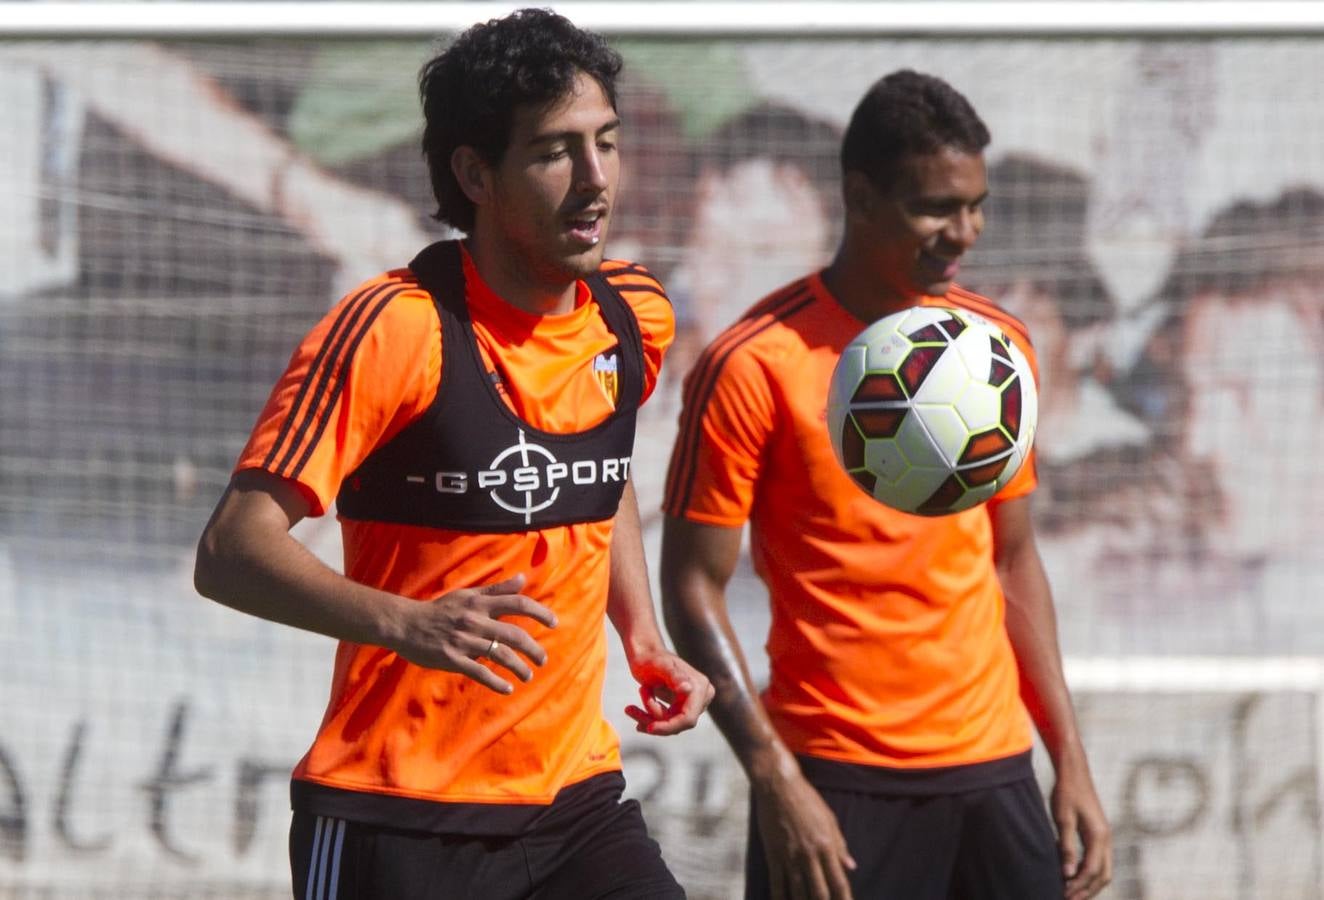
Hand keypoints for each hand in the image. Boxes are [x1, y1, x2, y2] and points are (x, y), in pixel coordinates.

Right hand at [391, 573, 556, 694]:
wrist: (405, 623)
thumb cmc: (440, 609)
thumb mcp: (468, 594)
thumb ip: (497, 589)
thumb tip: (523, 578)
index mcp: (480, 603)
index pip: (517, 603)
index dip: (539, 612)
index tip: (554, 623)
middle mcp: (474, 620)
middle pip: (514, 634)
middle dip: (533, 649)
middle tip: (542, 660)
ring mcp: (463, 640)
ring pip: (500, 654)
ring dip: (518, 668)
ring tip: (528, 676)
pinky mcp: (451, 658)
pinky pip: (478, 671)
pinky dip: (496, 681)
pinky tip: (507, 688)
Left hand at [623, 649, 713, 735]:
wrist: (645, 653)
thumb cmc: (650, 658)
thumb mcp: (660, 666)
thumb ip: (675, 677)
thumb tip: (688, 689)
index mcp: (700, 687)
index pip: (688, 718)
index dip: (669, 726)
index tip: (649, 728)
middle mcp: (701, 696)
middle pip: (678, 724)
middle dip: (653, 719)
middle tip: (630, 710)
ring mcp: (692, 702)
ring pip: (669, 724)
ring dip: (647, 716)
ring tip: (630, 706)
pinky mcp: (681, 706)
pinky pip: (665, 721)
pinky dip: (648, 718)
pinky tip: (633, 711)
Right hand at [752, 768, 855, 899]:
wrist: (779, 786)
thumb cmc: (807, 800)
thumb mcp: (829, 819)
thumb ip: (840, 845)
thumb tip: (850, 866)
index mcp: (827, 846)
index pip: (839, 882)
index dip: (844, 899)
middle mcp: (810, 855)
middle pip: (820, 892)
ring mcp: (790, 856)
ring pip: (798, 891)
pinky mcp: (773, 854)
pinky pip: (777, 882)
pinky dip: (779, 897)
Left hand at [1053, 764, 1112, 898]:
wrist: (1074, 771)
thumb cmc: (1066, 792)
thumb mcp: (1062, 819)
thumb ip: (1066, 847)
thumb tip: (1067, 874)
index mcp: (1099, 836)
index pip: (1092, 871)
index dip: (1078, 886)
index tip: (1062, 894)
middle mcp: (1106, 839)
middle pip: (1102, 875)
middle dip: (1087, 890)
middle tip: (1067, 899)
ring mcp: (1104, 836)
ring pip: (1103, 869)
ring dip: (1088, 883)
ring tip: (1070, 892)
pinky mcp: (1098, 833)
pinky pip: (1098, 860)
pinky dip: (1087, 871)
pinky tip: (1071, 873)